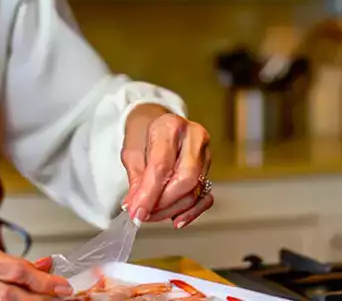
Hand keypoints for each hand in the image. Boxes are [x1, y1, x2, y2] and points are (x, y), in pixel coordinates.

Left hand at [120, 105, 212, 228]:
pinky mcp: (209, 169)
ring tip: (152, 213)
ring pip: (195, 191)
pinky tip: (176, 218)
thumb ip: (136, 181)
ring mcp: (205, 153)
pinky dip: (191, 212)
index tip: (137, 213)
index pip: (162, 166)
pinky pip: (205, 197)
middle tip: (144, 214)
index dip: (149, 194)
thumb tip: (136, 207)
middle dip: (163, 204)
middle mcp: (193, 137)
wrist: (156, 122)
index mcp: (170, 126)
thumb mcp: (132, 153)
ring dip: (172, 210)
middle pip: (186, 180)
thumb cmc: (144, 134)